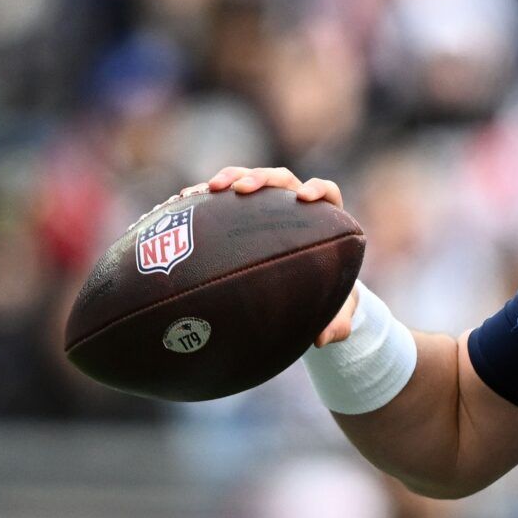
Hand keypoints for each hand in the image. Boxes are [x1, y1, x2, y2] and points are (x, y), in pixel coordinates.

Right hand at [199, 165, 354, 345]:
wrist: (306, 288)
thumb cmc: (325, 295)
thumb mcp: (334, 311)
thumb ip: (335, 324)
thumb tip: (322, 339)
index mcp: (325, 219)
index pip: (327, 192)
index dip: (318, 190)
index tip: (305, 198)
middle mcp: (294, 205)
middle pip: (281, 179)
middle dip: (260, 178)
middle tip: (241, 189)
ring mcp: (267, 204)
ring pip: (248, 179)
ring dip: (229, 178)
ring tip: (208, 190)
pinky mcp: (242, 211)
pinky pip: (223, 197)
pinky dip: (205, 197)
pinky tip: (182, 203)